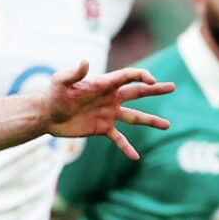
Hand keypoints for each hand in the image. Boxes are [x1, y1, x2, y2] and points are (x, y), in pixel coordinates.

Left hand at [43, 61, 174, 159]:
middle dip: (155, 90)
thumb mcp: (60, 82)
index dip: (142, 76)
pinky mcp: (102, 128)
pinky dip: (127, 147)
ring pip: (135, 117)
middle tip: (173, 87)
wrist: (46, 115)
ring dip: (151, 121)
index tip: (151, 81)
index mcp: (104, 84)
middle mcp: (110, 98)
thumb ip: (73, 73)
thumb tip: (84, 62)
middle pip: (137, 92)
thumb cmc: (52, 95)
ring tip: (167, 125)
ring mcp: (108, 114)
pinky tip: (136, 157)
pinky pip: (119, 139)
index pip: (128, 76)